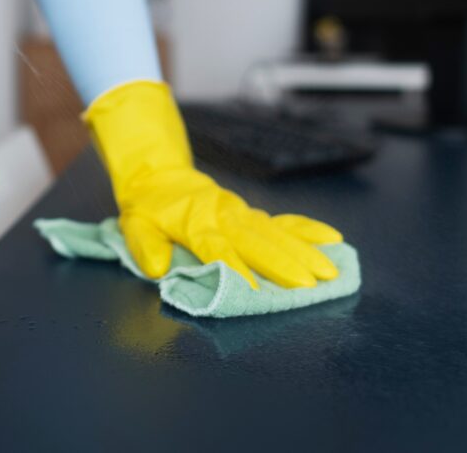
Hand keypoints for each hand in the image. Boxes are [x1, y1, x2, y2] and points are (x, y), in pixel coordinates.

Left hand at [84, 81, 343, 288]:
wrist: (160, 176)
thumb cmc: (148, 208)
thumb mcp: (134, 225)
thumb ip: (145, 247)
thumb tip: (157, 268)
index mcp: (195, 223)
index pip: (217, 248)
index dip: (234, 268)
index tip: (254, 289)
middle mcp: (224, 217)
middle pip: (257, 241)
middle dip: (284, 263)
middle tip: (311, 283)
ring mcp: (241, 214)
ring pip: (275, 232)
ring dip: (304, 251)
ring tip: (330, 269)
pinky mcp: (251, 213)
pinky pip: (283, 221)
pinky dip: (307, 230)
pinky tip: (332, 239)